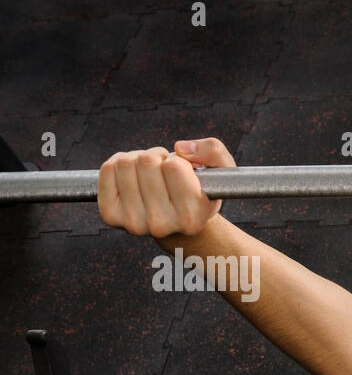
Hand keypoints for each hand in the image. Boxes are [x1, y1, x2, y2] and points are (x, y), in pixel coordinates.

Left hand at [97, 138, 235, 238]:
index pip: (174, 167)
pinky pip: (107, 170)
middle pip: (147, 161)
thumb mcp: (221, 172)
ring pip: (125, 163)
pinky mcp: (110, 216)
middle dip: (157, 157)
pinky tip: (132, 176)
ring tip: (150, 174)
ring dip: (138, 159)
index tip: (183, 173)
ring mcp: (132, 223)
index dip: (179, 161)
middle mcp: (160, 225)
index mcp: (191, 218)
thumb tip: (180, 148)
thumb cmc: (199, 193)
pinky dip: (119, 163)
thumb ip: (214, 151)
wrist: (177, 225)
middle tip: (164, 172)